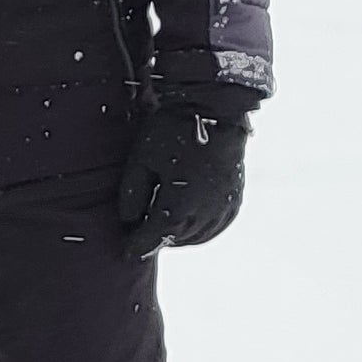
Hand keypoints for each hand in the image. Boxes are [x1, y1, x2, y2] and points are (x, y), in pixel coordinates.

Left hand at [116, 105, 248, 256]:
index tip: (126, 253)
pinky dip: (199, 231)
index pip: (153, 239)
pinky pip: (215, 227)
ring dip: (177, 237)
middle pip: (174, 240)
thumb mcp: (140, 159)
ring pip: (195, 237)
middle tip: (138, 235)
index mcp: (178, 206)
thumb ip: (131, 193)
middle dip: (155, 240)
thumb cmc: (172, 131)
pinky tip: (187, 224)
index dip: (136, 247)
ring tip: (160, 227)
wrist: (216, 109)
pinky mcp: (235, 200)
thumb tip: (128, 221)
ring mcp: (222, 208)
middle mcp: (203, 213)